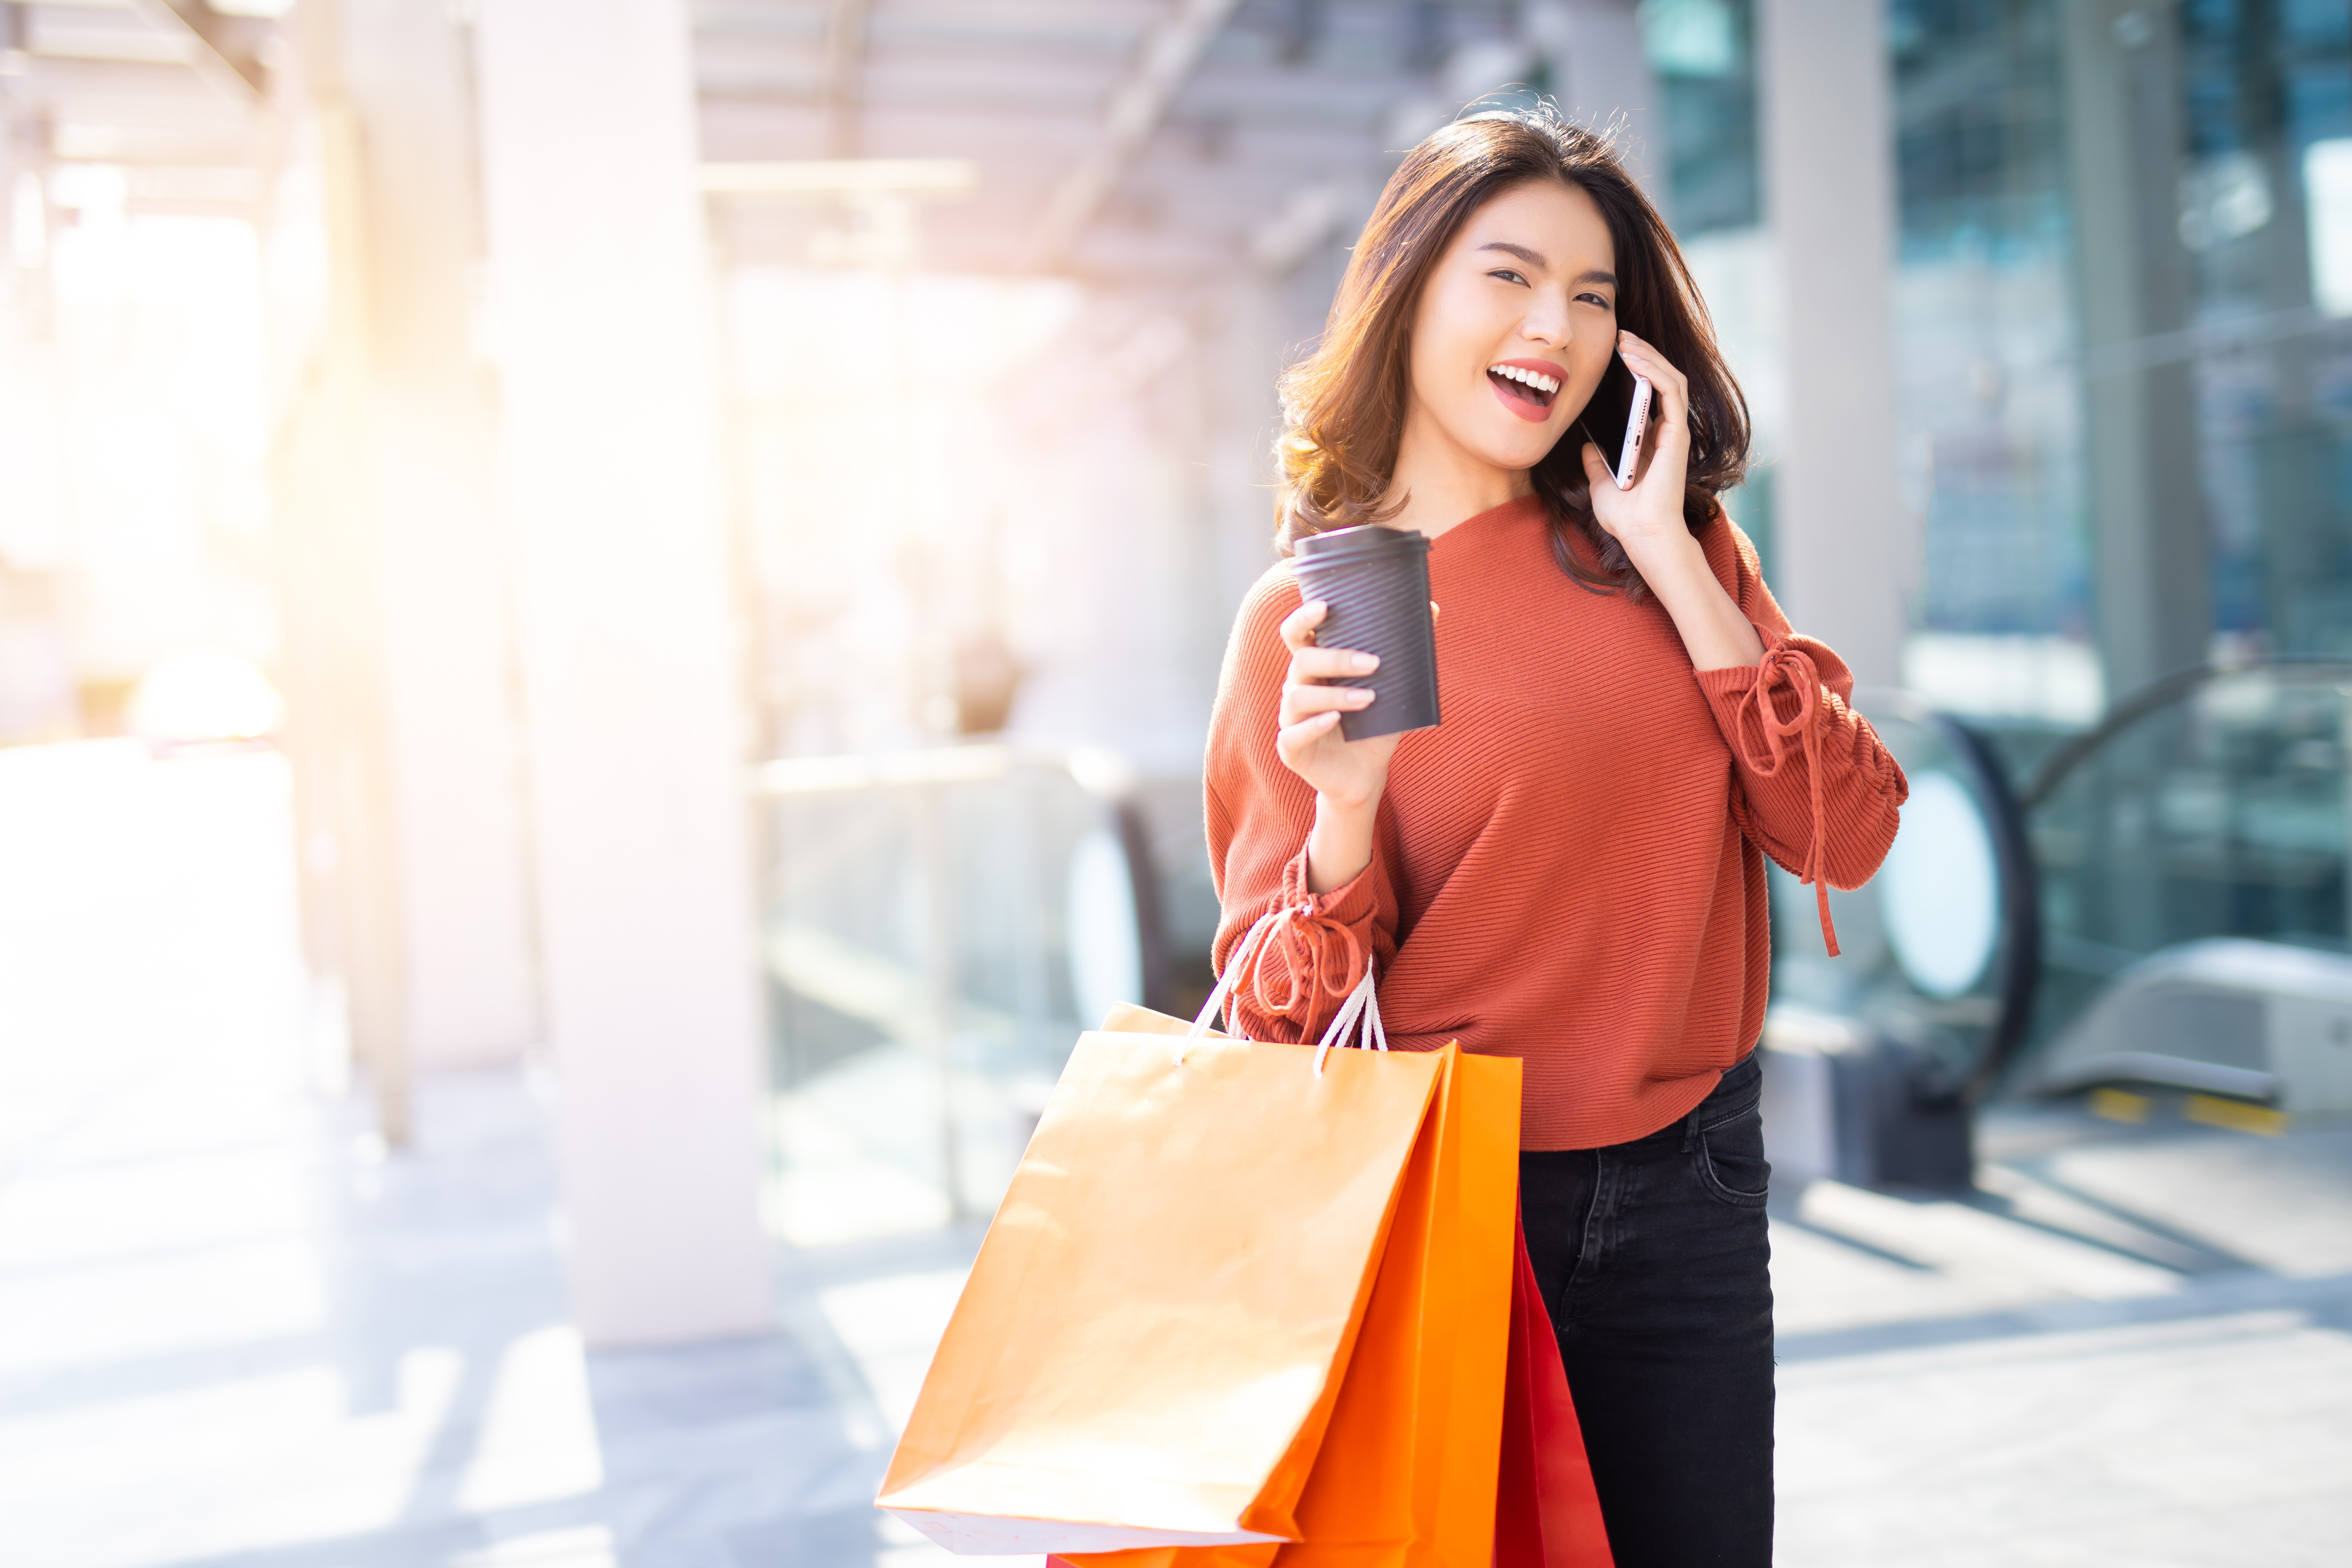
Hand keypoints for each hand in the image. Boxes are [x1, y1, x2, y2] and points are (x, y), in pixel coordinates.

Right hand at [1274, 599, 1401, 810]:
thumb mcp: (1394, 691)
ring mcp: (1290, 719)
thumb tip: (1432, 608)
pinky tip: (1336, 721)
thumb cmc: (1374, 728)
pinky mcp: (1290, 750)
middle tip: (1373, 663)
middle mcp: (1297, 688)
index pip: (1296, 634)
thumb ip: (1406, 654)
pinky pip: (1293, 734)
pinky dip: (1314, 725)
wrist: (1366, 776)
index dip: (1303, 618)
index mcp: (1315, 670)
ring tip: (1369, 698)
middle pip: (1301, 660)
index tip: (1326, 606)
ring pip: (1298, 696)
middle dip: (1336, 658)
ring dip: (1335, 694)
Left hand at [1580, 329, 1697, 573]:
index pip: (1649, 393)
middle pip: (1661, 379)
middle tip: (1620, 336)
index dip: (1636, 370)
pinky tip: (1635, 359)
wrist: (1640, 535)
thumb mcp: (1600, 483)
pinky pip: (1671, 392)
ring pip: (1669, 379)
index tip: (1614, 354)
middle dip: (1642, 354)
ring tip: (1626, 341)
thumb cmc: (1625, 516)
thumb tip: (1588, 446)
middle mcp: (1665, 432)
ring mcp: (1674, 432)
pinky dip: (1655, 371)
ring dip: (1648, 356)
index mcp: (1650, 440)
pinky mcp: (1677, 434)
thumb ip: (1596, 463)